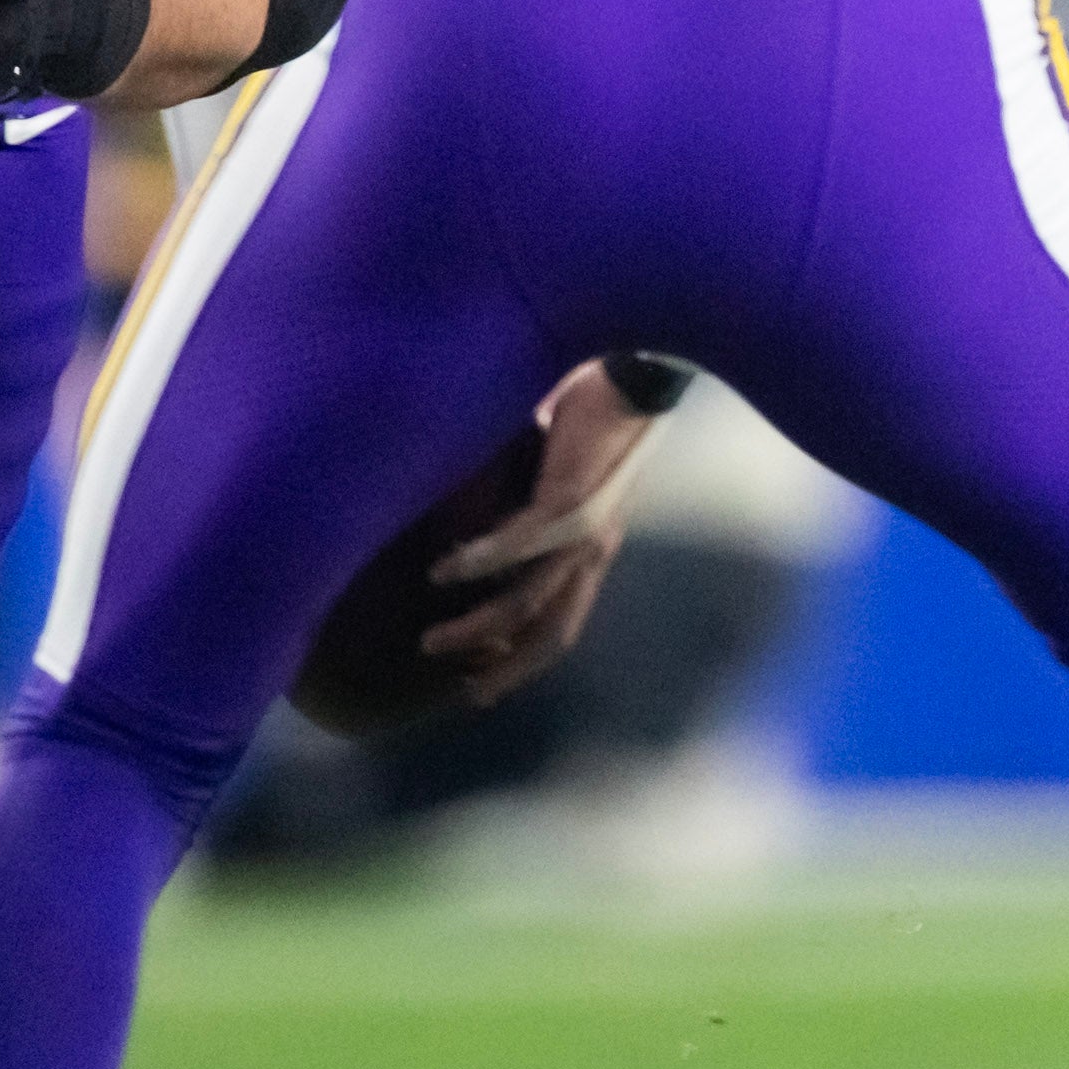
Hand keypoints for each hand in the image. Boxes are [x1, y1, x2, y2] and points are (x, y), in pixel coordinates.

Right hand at [413, 355, 682, 705]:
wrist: (636, 376)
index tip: (484, 682)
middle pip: (552, 632)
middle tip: (465, 691)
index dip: (526, 660)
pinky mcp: (569, 503)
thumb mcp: (553, 480)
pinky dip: (477, 562)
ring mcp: (583, 531)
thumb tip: (475, 525)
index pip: (563, 622)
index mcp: (593, 549)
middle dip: (506, 669)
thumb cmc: (591, 419)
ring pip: (526, 602)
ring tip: (432, 641)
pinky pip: (517, 546)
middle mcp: (593, 551)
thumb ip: (523, 510)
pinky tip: (443, 571)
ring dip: (477, 628)